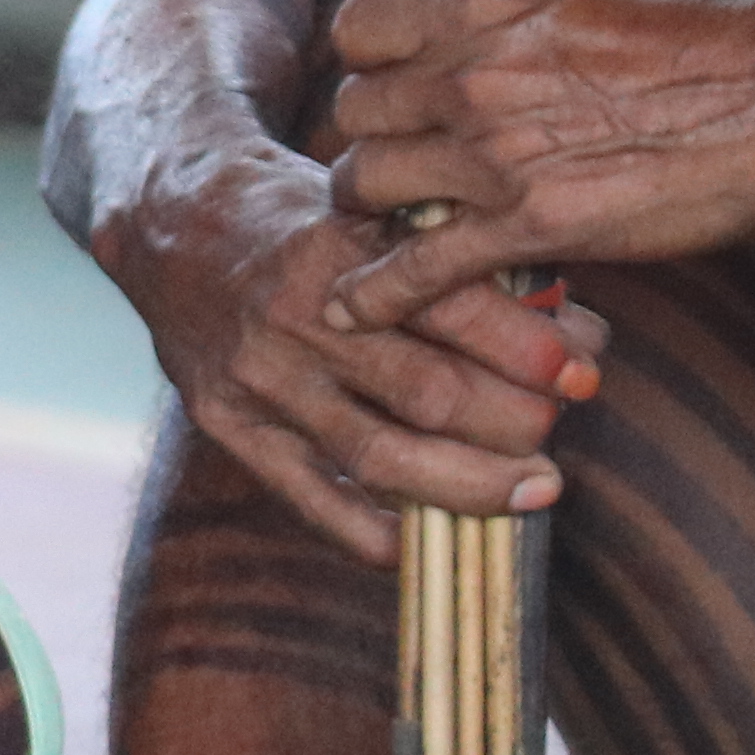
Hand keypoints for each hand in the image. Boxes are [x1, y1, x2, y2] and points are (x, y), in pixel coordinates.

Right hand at [97, 141, 602, 569]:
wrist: (169, 220)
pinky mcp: (227, 424)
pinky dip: (373, 533)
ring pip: (380, 454)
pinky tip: (428, 544)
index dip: (530, 348)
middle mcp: (295, 317)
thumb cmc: (299, 214)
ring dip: (471, 483)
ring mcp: (256, 379)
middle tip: (562, 428)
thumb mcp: (372, 210)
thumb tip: (573, 334)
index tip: (585, 368)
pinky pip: (309, 498)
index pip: (453, 309)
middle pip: (429, 392)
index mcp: (338, 248)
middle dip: (516, 421)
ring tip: (534, 491)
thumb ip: (458, 265)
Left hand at [316, 0, 754, 315]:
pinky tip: (353, 314)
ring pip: (365, 185)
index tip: (388, 85)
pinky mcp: (530, 226)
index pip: (360, 27)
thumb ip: (519, 27)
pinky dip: (376, 296)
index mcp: (488, 7)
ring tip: (394, 223)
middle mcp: (471, 74)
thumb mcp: (592, 4)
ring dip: (372, 210)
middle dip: (369, 142)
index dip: (366, 62)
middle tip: (393, 166)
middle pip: (354, 113)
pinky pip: (415, 268)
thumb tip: (491, 39)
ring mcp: (494, 153)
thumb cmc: (713, 43)